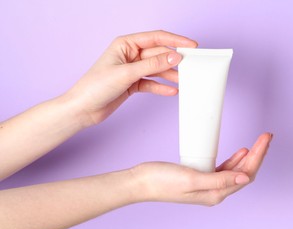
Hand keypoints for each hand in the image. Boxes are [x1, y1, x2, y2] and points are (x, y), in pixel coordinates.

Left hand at [66, 30, 196, 125]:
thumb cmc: (95, 86)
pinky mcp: (133, 83)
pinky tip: (172, 91)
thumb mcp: (127, 73)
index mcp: (126, 44)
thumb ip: (152, 65)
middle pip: (159, 54)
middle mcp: (130, 55)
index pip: (156, 38)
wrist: (83, 109)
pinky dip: (161, 87)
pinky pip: (151, 83)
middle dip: (174, 60)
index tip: (191, 45)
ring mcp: (132, 70)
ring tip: (184, 80)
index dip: (175, 40)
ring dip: (170, 75)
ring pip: (157, 69)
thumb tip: (174, 56)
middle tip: (190, 66)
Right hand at [131, 133, 271, 205]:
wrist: (142, 182)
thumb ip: (219, 180)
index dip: (258, 156)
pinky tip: (239, 152)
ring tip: (258, 142)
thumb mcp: (193, 178)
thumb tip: (245, 179)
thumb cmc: (163, 181)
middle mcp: (214, 192)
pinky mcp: (201, 177)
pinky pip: (224, 169)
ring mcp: (208, 185)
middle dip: (257, 154)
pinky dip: (234, 159)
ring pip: (236, 170)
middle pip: (244, 172)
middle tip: (266, 136)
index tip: (264, 139)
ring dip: (248, 156)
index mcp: (215, 194)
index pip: (245, 175)